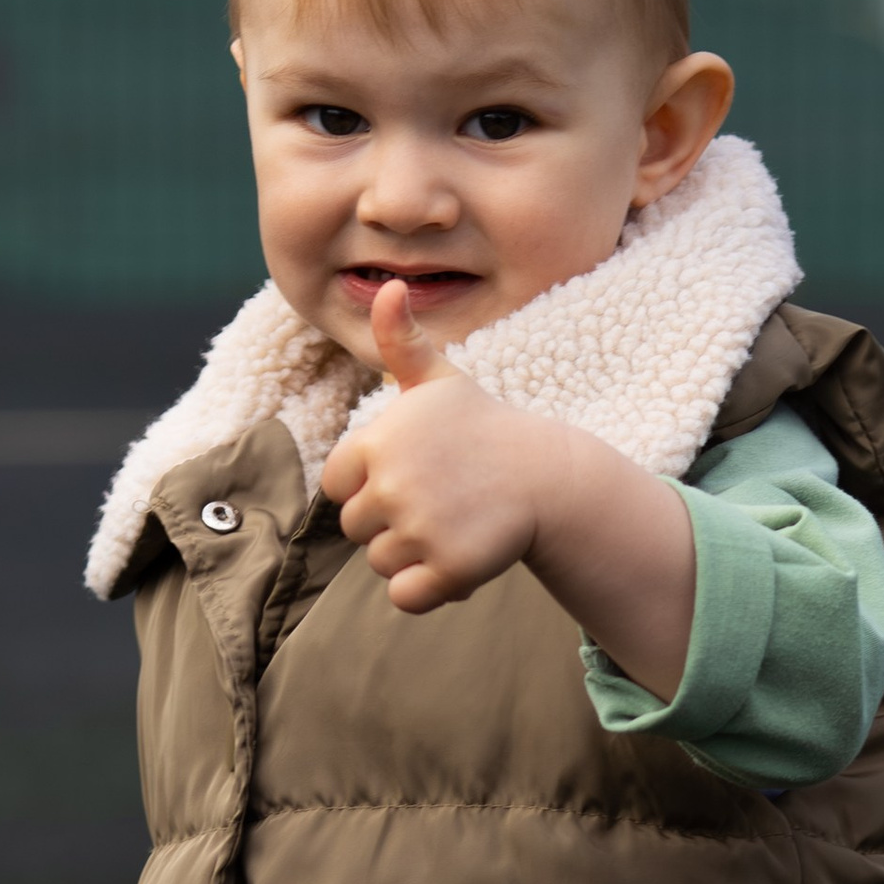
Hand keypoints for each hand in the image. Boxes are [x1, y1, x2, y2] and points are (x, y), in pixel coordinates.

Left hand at [319, 278, 545, 613]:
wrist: (546, 475)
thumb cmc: (483, 427)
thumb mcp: (439, 381)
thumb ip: (402, 341)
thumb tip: (387, 287)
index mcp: (376, 442)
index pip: (337, 487)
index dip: (370, 485)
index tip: (413, 473)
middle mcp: (392, 486)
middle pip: (357, 529)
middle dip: (392, 522)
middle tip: (441, 501)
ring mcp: (420, 529)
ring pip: (382, 563)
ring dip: (413, 555)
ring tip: (454, 524)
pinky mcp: (448, 569)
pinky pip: (406, 597)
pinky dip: (428, 588)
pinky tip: (459, 558)